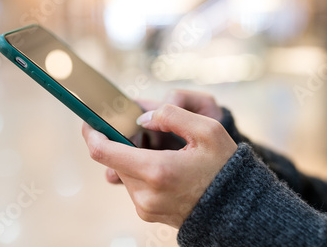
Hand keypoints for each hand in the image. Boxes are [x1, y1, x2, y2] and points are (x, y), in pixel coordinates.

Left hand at [82, 104, 237, 227]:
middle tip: (144, 130)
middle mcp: (144, 193)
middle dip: (121, 140)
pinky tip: (163, 164)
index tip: (91, 119)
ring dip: (132, 156)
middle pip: (113, 159)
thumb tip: (142, 119)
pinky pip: (133, 184)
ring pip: (123, 170)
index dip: (92, 131)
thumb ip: (171, 115)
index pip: (103, 151)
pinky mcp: (147, 212)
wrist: (236, 209)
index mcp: (157, 170)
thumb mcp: (208, 130)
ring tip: (161, 149)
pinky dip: (140, 169)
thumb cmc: (224, 167)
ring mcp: (144, 206)